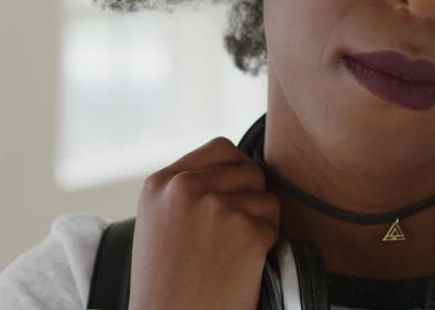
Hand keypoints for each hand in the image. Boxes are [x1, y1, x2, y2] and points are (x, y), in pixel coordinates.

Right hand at [128, 137, 280, 309]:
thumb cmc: (166, 285)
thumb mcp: (159, 225)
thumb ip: (186, 190)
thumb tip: (239, 166)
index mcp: (160, 183)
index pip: (221, 148)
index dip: (236, 173)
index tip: (231, 200)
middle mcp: (185, 188)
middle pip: (249, 170)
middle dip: (250, 200)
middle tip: (231, 237)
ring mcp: (216, 207)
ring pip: (266, 197)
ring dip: (259, 225)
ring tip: (231, 255)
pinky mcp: (246, 231)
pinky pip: (275, 227)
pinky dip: (267, 249)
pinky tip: (240, 269)